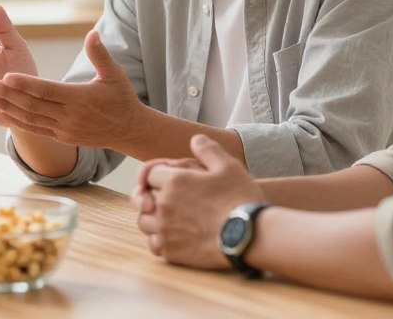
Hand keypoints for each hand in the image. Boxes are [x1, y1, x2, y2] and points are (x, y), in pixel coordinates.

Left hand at [0, 29, 147, 149]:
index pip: (47, 90)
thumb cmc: (121, 98)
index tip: (6, 75)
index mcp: (80, 98)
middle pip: (34, 105)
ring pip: (31, 119)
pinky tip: (4, 113)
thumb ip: (99, 54)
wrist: (129, 130)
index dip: (25, 84)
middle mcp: (70, 116)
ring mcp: (64, 129)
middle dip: (10, 95)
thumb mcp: (115, 74)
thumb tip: (91, 33)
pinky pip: (36, 130)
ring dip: (9, 108)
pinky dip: (18, 122)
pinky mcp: (62, 137)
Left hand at [135, 134, 263, 268]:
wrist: (250, 235)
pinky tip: (173, 237)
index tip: (167, 178)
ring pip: (144, 222)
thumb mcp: (228, 166)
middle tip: (165, 198)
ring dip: (152, 218)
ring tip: (168, 218)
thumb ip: (208, 149)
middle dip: (151, 195)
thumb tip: (195, 140)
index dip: (157, 174)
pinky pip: (154, 244)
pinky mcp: (172, 251)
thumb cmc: (240, 198)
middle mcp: (164, 205)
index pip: (148, 173)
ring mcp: (166, 230)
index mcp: (174, 181)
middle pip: (142, 198)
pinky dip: (159, 240)